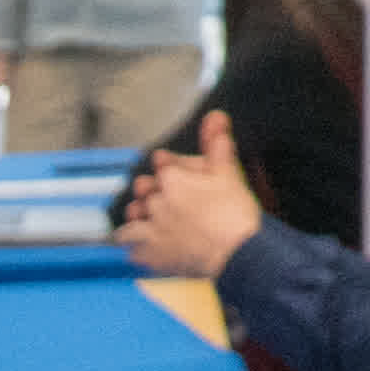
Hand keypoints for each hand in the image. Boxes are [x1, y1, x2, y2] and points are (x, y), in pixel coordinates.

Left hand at [119, 115, 263, 281]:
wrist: (238, 254)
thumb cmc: (235, 215)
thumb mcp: (228, 173)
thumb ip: (216, 145)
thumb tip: (215, 116)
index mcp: (173, 180)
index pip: (161, 167)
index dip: (168, 170)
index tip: (174, 176)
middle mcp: (156, 202)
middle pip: (145, 192)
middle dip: (152, 193)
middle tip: (164, 201)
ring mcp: (151, 229)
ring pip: (133, 217)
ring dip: (139, 217)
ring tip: (151, 223)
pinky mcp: (150, 254)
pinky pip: (131, 248)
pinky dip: (136, 247)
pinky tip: (145, 248)